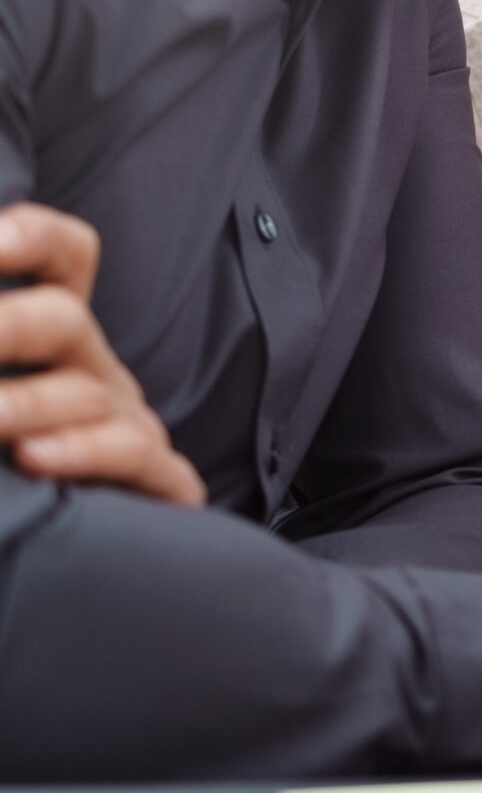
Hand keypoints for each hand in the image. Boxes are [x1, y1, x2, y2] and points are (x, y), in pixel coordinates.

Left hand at [0, 203, 203, 505]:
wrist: (88, 555)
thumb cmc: (18, 457)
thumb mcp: (9, 385)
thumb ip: (3, 349)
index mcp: (56, 336)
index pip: (67, 257)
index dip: (35, 237)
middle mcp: (94, 367)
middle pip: (65, 320)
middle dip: (8, 327)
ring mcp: (125, 420)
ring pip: (86, 394)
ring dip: (24, 404)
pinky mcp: (156, 479)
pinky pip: (133, 453)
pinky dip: (85, 452)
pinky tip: (33, 459)